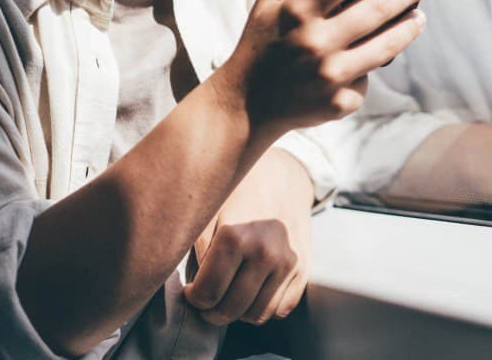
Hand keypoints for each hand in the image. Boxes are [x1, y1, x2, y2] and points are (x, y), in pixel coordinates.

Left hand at [184, 149, 313, 325]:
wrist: (282, 175)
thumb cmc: (237, 192)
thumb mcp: (208, 212)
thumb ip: (194, 249)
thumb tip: (188, 288)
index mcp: (235, 236)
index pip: (206, 294)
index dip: (193, 298)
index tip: (191, 290)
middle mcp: (266, 252)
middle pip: (230, 310)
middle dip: (212, 310)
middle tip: (206, 297)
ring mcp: (288, 263)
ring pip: (256, 315)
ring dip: (238, 311)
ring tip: (229, 292)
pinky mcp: (304, 269)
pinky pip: (280, 309)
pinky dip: (264, 306)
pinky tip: (253, 288)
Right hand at [216, 0, 431, 136]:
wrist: (247, 104)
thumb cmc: (263, 43)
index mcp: (298, 9)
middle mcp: (316, 41)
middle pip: (377, 8)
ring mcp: (330, 75)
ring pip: (386, 46)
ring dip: (408, 26)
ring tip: (418, 16)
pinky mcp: (340, 102)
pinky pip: (367, 78)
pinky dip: (368, 67)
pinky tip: (363, 61)